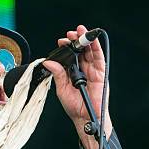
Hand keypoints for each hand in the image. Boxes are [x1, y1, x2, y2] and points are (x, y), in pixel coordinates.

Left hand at [42, 25, 111, 148]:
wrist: (85, 118)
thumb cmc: (74, 107)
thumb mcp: (62, 89)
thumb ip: (58, 74)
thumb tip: (48, 62)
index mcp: (72, 72)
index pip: (70, 56)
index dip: (66, 47)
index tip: (61, 42)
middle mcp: (83, 69)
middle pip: (81, 51)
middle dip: (76, 40)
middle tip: (70, 34)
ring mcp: (92, 71)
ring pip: (90, 51)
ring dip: (86, 40)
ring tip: (80, 31)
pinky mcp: (100, 74)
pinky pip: (99, 58)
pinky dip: (96, 47)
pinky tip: (92, 39)